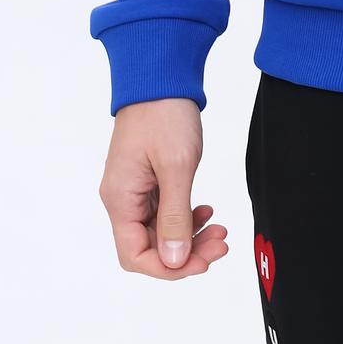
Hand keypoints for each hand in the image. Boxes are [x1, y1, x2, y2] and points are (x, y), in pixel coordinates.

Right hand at [97, 97, 230, 279]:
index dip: (168, 267)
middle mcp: (122, 199)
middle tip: (221, 243)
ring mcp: (135, 189)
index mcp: (121, 199)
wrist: (161, 76)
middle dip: (186, 252)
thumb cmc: (164, 115)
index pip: (135, 256)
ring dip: (189, 236)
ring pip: (160, 231)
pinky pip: (164, 211)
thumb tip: (173, 261)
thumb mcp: (176, 167)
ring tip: (219, 228)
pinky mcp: (148, 179)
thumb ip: (175, 217)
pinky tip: (206, 211)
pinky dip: (186, 216)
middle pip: (149, 247)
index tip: (201, 262)